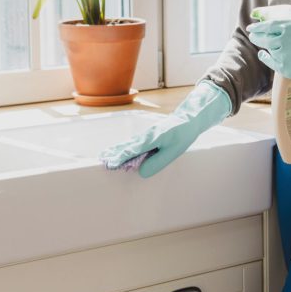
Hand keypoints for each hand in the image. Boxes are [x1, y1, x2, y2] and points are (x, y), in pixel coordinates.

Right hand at [100, 82, 230, 176]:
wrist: (188, 119)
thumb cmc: (183, 134)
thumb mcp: (174, 151)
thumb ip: (158, 162)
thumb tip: (141, 172)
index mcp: (153, 139)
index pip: (134, 150)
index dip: (121, 158)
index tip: (111, 164)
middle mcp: (147, 135)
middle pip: (128, 146)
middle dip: (114, 153)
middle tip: (102, 160)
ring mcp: (147, 134)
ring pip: (129, 143)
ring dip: (116, 150)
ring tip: (104, 155)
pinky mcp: (149, 135)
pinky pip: (134, 142)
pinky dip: (124, 147)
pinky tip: (118, 150)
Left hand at [246, 19, 290, 78]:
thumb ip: (287, 26)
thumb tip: (272, 27)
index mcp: (287, 27)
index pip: (267, 27)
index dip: (257, 28)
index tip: (251, 28)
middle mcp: (283, 40)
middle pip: (264, 39)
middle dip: (257, 37)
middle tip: (253, 37)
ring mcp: (283, 54)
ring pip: (269, 50)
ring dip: (265, 47)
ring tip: (263, 46)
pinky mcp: (285, 67)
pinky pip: (271, 62)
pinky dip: (265, 57)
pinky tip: (263, 55)